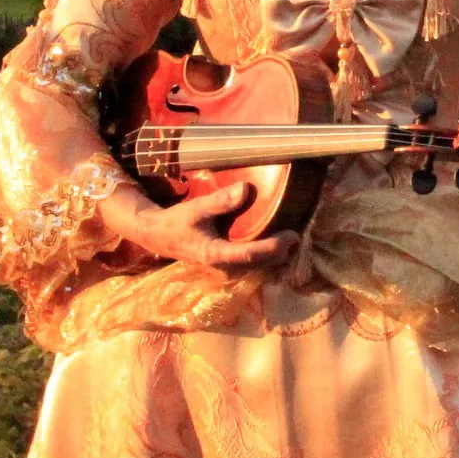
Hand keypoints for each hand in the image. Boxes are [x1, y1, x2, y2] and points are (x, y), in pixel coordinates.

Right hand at [99, 181, 299, 268]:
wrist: (157, 236)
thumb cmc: (176, 222)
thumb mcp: (196, 209)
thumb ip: (220, 201)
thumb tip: (246, 189)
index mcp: (216, 254)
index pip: (252, 254)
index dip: (275, 247)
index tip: (293, 236)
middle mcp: (224, 266)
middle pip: (261, 264)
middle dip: (282, 253)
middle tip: (301, 234)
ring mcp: (226, 267)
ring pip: (259, 266)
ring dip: (277, 255)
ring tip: (294, 238)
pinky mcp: (227, 263)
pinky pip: (253, 262)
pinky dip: (267, 253)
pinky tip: (278, 242)